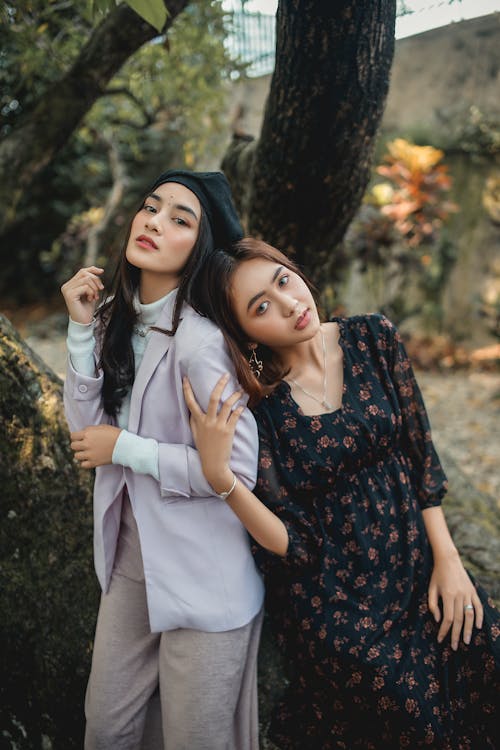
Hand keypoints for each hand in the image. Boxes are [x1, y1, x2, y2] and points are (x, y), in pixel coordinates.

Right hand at [61, 266, 104, 323]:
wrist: (84, 322)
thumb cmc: (87, 308)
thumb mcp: (92, 292)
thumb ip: (92, 281)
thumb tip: (99, 270)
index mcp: (70, 284)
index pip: (82, 271)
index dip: (92, 269)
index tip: (102, 271)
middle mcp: (66, 286)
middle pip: (85, 273)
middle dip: (96, 280)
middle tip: (100, 290)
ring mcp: (67, 290)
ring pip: (86, 280)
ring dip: (95, 288)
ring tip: (95, 297)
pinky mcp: (70, 295)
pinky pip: (85, 287)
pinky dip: (92, 292)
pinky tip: (91, 299)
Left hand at [70, 425, 121, 468]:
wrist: (124, 445)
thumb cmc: (115, 434)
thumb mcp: (102, 427)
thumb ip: (90, 430)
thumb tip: (83, 433)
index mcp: (88, 434)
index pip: (73, 436)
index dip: (76, 437)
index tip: (81, 438)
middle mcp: (86, 444)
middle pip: (73, 446)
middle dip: (78, 445)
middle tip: (84, 445)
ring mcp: (90, 454)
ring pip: (76, 456)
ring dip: (81, 454)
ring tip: (87, 453)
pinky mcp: (94, 462)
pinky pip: (83, 465)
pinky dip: (85, 463)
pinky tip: (91, 459)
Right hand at [182, 373, 243, 492]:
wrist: (213, 464)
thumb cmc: (204, 448)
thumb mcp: (195, 434)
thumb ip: (194, 421)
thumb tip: (192, 410)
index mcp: (198, 421)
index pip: (190, 402)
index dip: (187, 389)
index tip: (185, 378)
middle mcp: (208, 421)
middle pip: (213, 397)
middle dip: (220, 384)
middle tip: (226, 375)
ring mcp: (218, 425)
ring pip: (227, 404)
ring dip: (235, 396)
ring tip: (240, 391)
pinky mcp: (228, 431)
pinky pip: (236, 415)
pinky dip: (240, 409)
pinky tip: (243, 406)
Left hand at [428, 550, 482, 649]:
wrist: (448, 560)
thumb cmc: (437, 575)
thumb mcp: (431, 588)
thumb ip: (432, 605)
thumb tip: (437, 620)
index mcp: (448, 595)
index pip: (448, 618)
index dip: (444, 631)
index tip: (440, 639)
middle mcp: (460, 595)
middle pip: (460, 620)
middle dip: (456, 635)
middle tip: (455, 647)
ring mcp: (468, 593)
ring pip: (470, 615)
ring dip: (469, 630)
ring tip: (466, 641)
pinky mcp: (473, 591)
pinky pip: (479, 606)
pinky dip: (480, 617)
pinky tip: (478, 627)